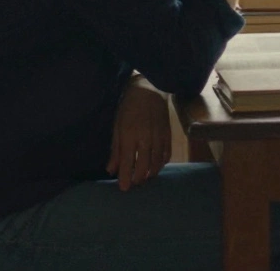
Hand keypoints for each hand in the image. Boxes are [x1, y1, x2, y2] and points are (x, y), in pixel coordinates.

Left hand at [106, 75, 171, 190]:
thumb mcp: (117, 126)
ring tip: (144, 178)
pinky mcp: (168, 134)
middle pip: (144, 166)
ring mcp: (159, 136)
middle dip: (138, 178)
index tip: (123, 189)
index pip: (127, 162)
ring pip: (157, 163)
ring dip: (150, 173)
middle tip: (133, 184)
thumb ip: (115, 149)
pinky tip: (155, 167)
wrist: (150, 90)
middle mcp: (146, 138)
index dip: (125, 177)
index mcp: (130, 135)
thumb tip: (111, 170)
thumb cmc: (128, 108)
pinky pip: (166, 154)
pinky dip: (161, 164)